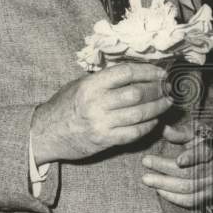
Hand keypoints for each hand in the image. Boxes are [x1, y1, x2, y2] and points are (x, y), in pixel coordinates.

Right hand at [31, 62, 171, 164]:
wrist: (45, 133)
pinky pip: (134, 133)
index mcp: (91, 85)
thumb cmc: (64, 106)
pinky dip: (147, 126)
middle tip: (168, 89)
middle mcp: (96, 103)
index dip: (148, 71)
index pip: (126, 73)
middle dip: (157, 90)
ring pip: (139, 113)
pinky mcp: (104, 140)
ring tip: (167, 103)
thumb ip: (104, 79)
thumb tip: (135, 73)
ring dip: (158, 108)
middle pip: (137, 93)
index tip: (161, 73)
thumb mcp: (80, 84)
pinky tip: (154, 121)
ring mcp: (101, 123)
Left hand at [141, 120, 212, 208]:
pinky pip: (189, 201)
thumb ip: (181, 132)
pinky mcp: (207, 196)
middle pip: (190, 172)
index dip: (192, 158)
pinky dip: (173, 197)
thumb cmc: (204, 142)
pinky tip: (159, 190)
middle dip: (165, 168)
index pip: (205, 153)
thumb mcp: (195, 132)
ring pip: (187, 188)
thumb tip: (165, 130)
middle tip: (146, 161)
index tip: (178, 160)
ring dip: (165, 184)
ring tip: (147, 178)